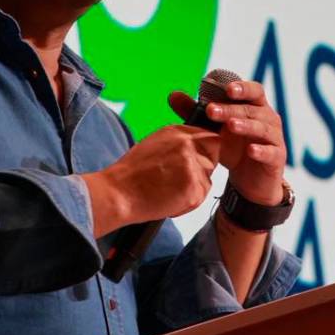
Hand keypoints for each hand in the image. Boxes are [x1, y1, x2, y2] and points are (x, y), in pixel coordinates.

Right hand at [81, 125, 219, 237]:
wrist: (119, 193)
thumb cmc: (132, 174)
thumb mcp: (155, 145)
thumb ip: (179, 143)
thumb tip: (197, 148)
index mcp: (176, 131)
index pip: (208, 136)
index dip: (204, 151)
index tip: (194, 163)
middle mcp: (186, 144)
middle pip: (214, 153)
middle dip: (203, 168)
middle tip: (180, 180)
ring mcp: (191, 165)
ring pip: (208, 178)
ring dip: (195, 188)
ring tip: (169, 191)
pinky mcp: (193, 187)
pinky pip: (201, 196)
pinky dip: (187, 203)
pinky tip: (168, 201)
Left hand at [168, 81, 286, 206]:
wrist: (250, 181)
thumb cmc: (233, 148)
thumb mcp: (213, 130)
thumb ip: (195, 112)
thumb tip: (173, 95)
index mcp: (253, 107)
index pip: (252, 90)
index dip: (241, 87)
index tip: (225, 88)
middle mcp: (267, 118)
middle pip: (251, 108)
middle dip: (231, 108)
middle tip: (211, 110)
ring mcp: (274, 137)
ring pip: (262, 127)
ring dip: (246, 125)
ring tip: (230, 125)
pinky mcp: (277, 157)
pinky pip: (271, 152)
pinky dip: (262, 150)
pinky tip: (251, 150)